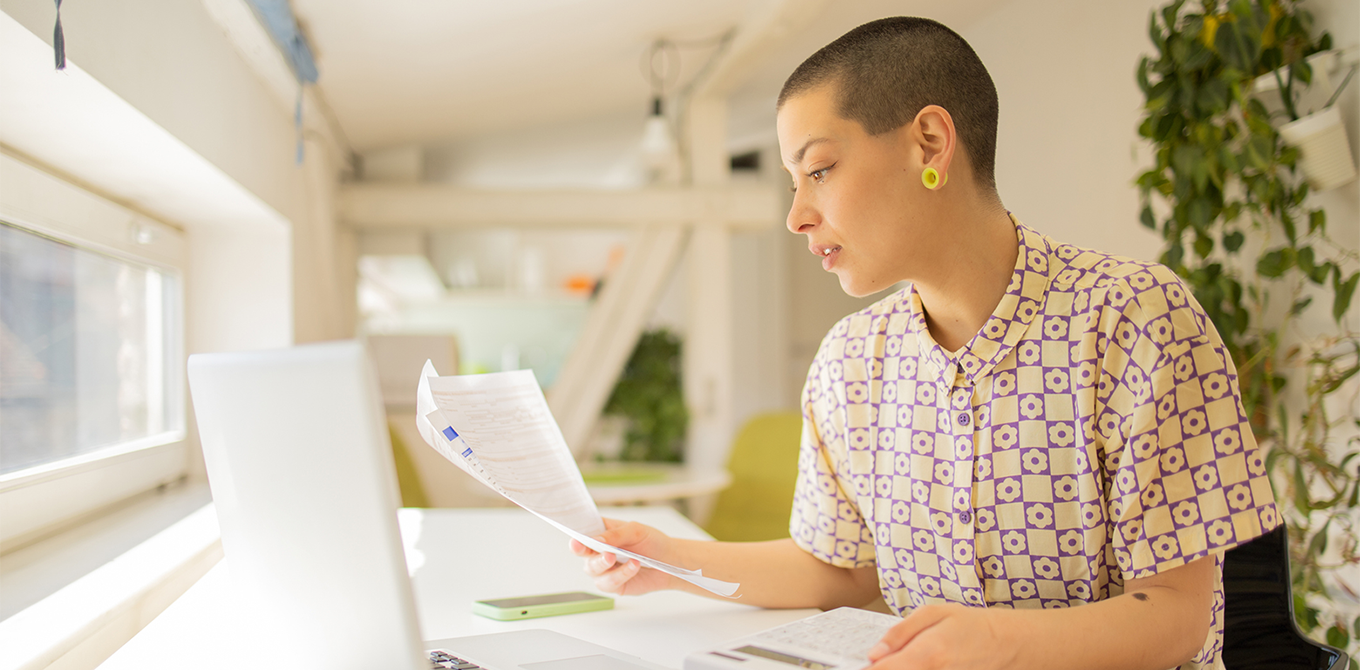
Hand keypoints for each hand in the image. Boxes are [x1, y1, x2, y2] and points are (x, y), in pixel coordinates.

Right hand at [568, 518, 676, 595]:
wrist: (670, 560)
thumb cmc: (652, 542)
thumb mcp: (635, 530)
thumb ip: (614, 535)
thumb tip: (595, 540)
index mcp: (601, 533)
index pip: (582, 533)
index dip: (575, 536)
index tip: (575, 540)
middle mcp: (599, 551)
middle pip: (583, 553)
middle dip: (585, 552)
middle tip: (598, 550)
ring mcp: (605, 569)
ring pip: (592, 570)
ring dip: (604, 564)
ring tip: (617, 557)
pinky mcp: (614, 584)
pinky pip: (609, 582)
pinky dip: (621, 574)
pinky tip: (634, 566)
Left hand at [867, 603, 1014, 669]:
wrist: (1011, 645)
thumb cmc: (973, 625)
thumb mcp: (934, 613)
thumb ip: (900, 633)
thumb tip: (874, 654)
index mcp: (928, 654)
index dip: (867, 669)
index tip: (857, 665)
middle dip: (884, 669)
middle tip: (881, 660)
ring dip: (900, 669)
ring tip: (901, 659)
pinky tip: (918, 662)